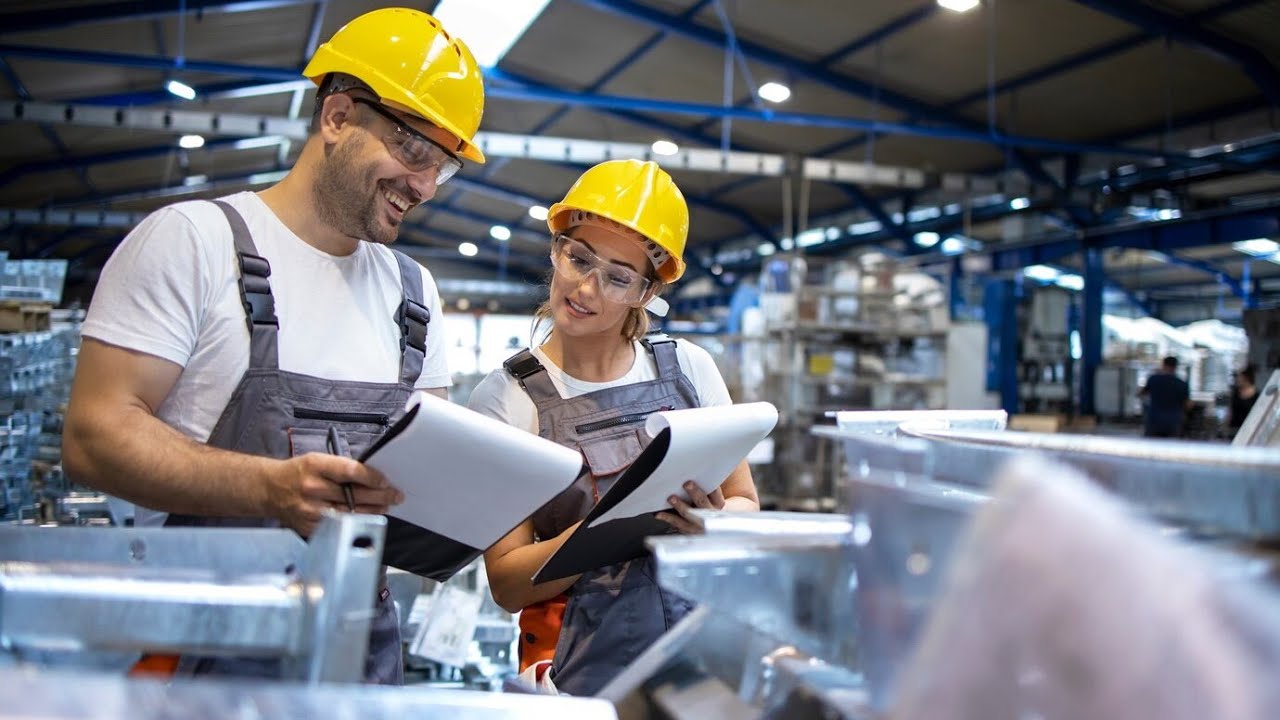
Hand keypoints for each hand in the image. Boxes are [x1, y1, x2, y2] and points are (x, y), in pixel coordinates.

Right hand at [264, 453, 403, 536]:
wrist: (270, 489)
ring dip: (373, 510)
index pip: (351, 471)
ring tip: (386, 506)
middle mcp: (312, 488)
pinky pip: (339, 526)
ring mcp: (311, 510)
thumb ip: (341, 467)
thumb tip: (371, 477)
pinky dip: (356, 521)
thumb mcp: (317, 459)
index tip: (385, 480)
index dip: (372, 477)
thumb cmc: (298, 472)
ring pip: (350, 514)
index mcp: (315, 466)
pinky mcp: (310, 526)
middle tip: (395, 495)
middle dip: (380, 496)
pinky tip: (367, 516)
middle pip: (355, 495)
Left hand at [654, 481, 724, 534]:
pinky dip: (667, 518)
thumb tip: (693, 468)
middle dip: (695, 493)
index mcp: (717, 503)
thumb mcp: (711, 496)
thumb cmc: (706, 503)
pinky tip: (659, 513)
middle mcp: (709, 515)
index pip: (715, 492)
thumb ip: (705, 486)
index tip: (702, 476)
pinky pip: (676, 524)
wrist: (707, 525)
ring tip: (671, 498)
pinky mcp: (686, 530)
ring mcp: (698, 524)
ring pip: (688, 515)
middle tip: (687, 484)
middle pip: (702, 503)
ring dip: (679, 506)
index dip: (711, 485)